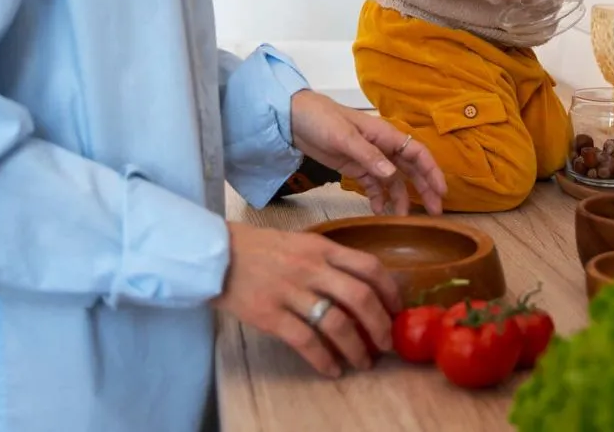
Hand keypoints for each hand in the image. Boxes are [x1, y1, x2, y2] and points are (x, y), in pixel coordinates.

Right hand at [213, 223, 398, 377]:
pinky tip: (332, 369)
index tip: (397, 310)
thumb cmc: (262, 249)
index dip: (390, 291)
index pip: (369, 266)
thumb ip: (329, 260)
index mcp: (322, 248)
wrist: (216, 255)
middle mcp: (311, 268)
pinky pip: (305, 341)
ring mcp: (290, 291)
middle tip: (386, 344)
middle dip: (380, 325)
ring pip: (336, 323)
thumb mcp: (301, 243)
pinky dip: (323, 359)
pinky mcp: (270, 315)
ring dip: (356, 348)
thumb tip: (362, 286)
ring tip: (363, 362)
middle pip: (360, 297)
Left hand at [289, 90, 447, 215]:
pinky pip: (374, 186)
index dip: (432, 171)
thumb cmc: (322, 119)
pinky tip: (380, 212)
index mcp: (385, 135)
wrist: (295, 118)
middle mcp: (383, 147)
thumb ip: (368, 155)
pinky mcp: (356, 168)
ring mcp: (370, 158)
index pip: (417, 153)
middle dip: (424, 189)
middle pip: (411, 169)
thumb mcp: (344, 137)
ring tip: (405, 218)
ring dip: (401, 198)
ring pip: (394, 180)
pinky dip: (379, 198)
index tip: (441, 192)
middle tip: (434, 212)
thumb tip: (392, 174)